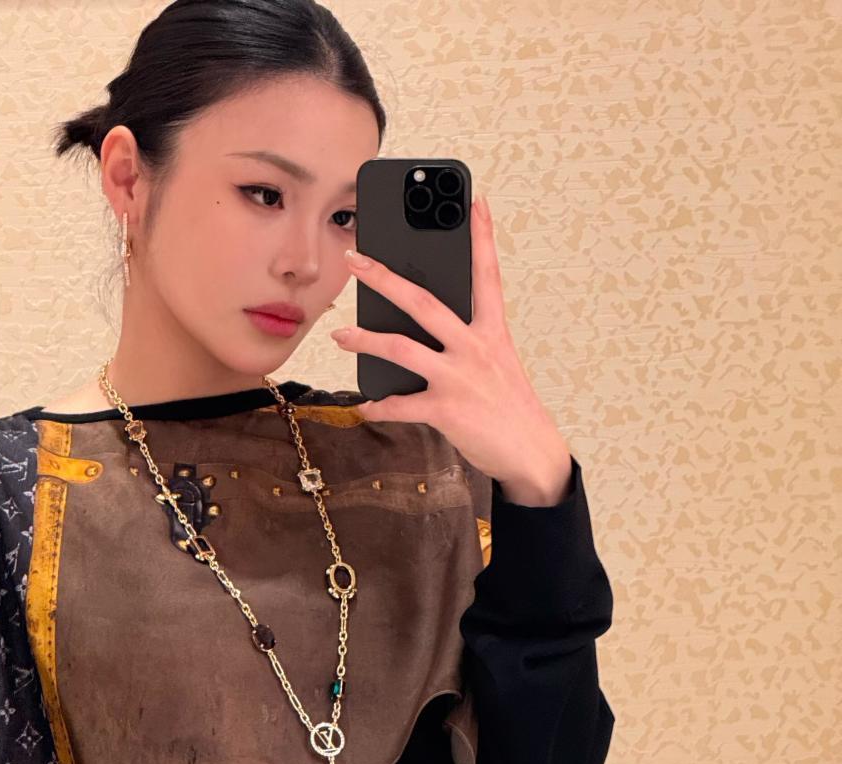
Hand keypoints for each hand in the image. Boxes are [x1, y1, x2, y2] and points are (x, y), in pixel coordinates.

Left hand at [331, 195, 572, 503]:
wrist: (531, 453)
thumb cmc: (510, 408)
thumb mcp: (497, 366)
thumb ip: (467, 345)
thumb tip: (423, 337)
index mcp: (493, 332)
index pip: (487, 275)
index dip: (482, 237)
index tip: (475, 202)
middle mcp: (475, 347)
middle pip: (424, 302)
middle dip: (384, 278)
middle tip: (355, 259)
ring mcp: (460, 377)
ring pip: (402, 348)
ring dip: (365, 340)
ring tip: (341, 337)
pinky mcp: (447, 410)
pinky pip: (401, 405)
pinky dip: (379, 406)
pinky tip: (365, 406)